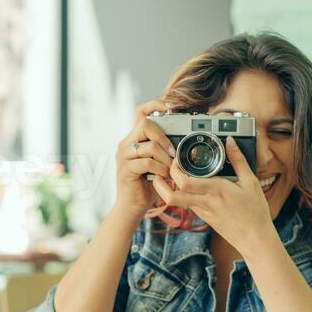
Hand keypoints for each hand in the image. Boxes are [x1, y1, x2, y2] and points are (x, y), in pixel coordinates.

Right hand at [114, 99, 175, 219]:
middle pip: (145, 124)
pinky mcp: (125, 169)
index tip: (172, 106)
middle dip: (163, 137)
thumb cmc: (149, 184)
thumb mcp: (160, 163)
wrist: (134, 206)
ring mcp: (123, 156)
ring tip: (171, 169)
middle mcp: (126, 144)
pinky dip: (160, 169)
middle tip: (173, 151)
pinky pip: (146, 162)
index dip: (155, 104)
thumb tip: (187, 138)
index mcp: (134, 139)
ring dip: (165, 158)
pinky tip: (164, 176)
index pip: (141, 112)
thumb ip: (166, 149)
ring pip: (149, 145)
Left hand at [152, 136, 273, 254]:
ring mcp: (203, 212)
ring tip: (171, 176)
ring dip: (169, 189)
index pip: (185, 182)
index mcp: (216, 190)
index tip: (177, 159)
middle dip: (162, 183)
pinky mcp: (205, 218)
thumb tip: (230, 141)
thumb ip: (239, 160)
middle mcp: (205, 202)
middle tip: (162, 171)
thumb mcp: (251, 182)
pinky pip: (188, 205)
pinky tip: (187, 187)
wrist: (255, 239)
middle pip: (172, 195)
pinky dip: (182, 195)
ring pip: (177, 201)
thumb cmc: (255, 212)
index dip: (174, 170)